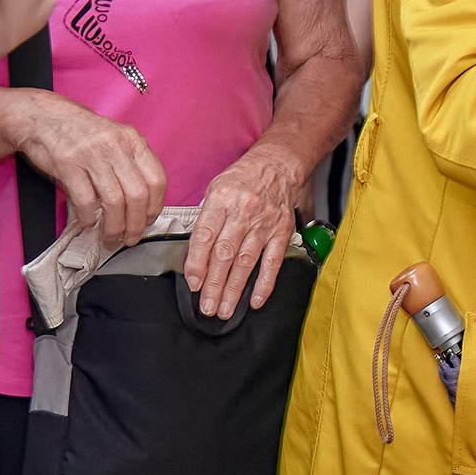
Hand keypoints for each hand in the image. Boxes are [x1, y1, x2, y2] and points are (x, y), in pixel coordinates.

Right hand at [18, 92, 167, 247]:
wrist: (44, 117)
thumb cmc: (82, 133)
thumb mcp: (115, 139)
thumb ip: (131, 164)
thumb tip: (143, 204)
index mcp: (132, 140)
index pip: (156, 179)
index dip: (155, 206)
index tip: (148, 221)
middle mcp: (116, 146)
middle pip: (137, 194)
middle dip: (136, 223)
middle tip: (131, 237)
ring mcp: (91, 154)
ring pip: (114, 200)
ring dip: (114, 226)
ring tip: (111, 236)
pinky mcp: (67, 164)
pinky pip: (85, 199)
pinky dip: (88, 217)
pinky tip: (88, 222)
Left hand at [185, 148, 307, 316]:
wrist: (277, 165)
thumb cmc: (242, 179)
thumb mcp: (215, 188)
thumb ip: (206, 219)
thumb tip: (195, 255)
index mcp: (222, 199)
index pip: (205, 236)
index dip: (197, 263)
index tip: (193, 283)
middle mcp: (244, 211)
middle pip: (225, 254)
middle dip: (214, 284)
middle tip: (207, 307)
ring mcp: (265, 224)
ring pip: (246, 262)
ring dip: (234, 289)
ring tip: (225, 309)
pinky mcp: (282, 232)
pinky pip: (272, 262)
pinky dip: (264, 283)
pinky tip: (254, 300)